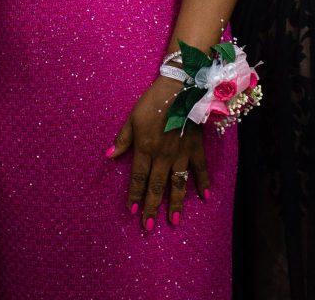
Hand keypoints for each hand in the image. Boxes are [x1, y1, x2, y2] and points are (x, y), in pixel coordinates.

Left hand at [109, 77, 210, 229]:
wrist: (181, 87)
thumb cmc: (154, 101)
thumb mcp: (133, 118)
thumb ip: (123, 139)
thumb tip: (109, 156)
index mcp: (146, 148)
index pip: (138, 178)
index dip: (135, 195)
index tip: (132, 211)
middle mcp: (163, 156)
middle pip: (156, 186)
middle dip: (151, 207)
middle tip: (148, 226)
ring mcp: (182, 154)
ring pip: (178, 184)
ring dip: (175, 203)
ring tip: (174, 221)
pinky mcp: (196, 148)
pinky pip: (200, 169)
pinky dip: (203, 183)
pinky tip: (204, 197)